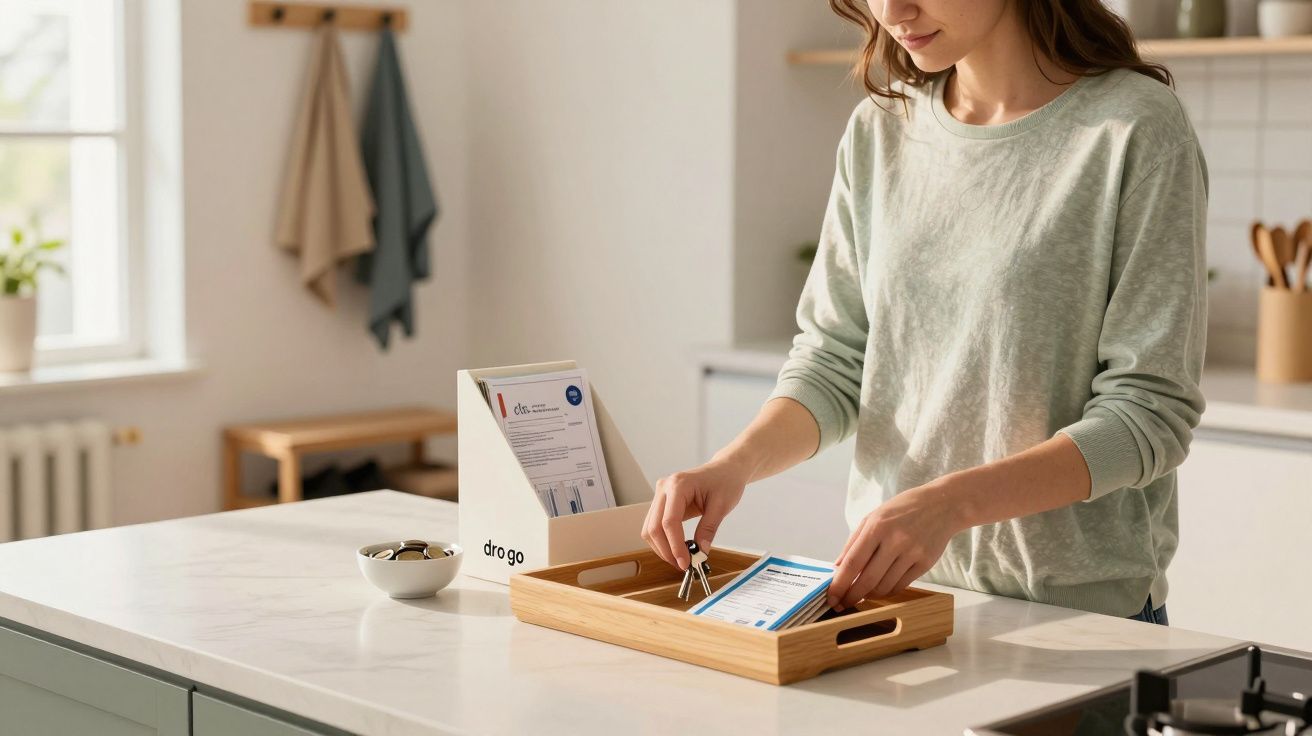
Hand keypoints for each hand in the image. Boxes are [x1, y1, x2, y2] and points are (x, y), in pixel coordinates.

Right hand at [641, 460, 747, 569]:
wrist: (725, 469)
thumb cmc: (725, 481)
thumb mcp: (722, 506)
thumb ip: (708, 529)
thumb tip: (699, 552)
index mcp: (678, 485)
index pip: (669, 522)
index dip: (675, 546)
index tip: (685, 563)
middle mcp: (664, 488)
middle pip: (653, 527)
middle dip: (666, 550)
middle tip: (682, 565)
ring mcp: (660, 494)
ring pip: (650, 528)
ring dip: (662, 548)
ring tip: (680, 559)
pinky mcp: (662, 502)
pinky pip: (655, 525)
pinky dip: (663, 540)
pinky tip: (677, 548)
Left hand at [826, 481, 963, 610]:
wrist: (942, 505)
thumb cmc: (903, 509)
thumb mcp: (873, 516)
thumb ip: (853, 542)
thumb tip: (837, 568)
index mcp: (877, 526)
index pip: (852, 563)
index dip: (839, 584)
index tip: (831, 597)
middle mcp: (894, 541)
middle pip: (867, 580)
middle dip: (851, 596)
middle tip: (842, 604)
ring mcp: (912, 553)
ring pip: (884, 586)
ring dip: (869, 595)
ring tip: (861, 594)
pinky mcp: (925, 563)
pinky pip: (901, 585)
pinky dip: (887, 591)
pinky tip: (880, 589)